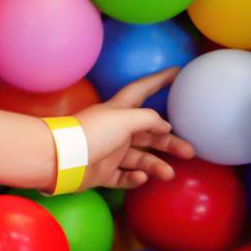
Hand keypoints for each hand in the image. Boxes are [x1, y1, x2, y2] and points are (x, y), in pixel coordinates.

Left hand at [72, 69, 194, 190]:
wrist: (61, 159)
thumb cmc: (92, 133)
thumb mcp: (124, 118)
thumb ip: (148, 119)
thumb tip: (165, 125)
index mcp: (119, 111)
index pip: (142, 90)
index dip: (159, 80)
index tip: (177, 72)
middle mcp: (115, 130)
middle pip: (149, 134)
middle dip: (169, 142)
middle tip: (190, 151)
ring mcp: (108, 152)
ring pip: (139, 158)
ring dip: (156, 165)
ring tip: (167, 173)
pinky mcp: (101, 173)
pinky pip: (122, 177)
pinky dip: (134, 178)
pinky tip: (140, 177)